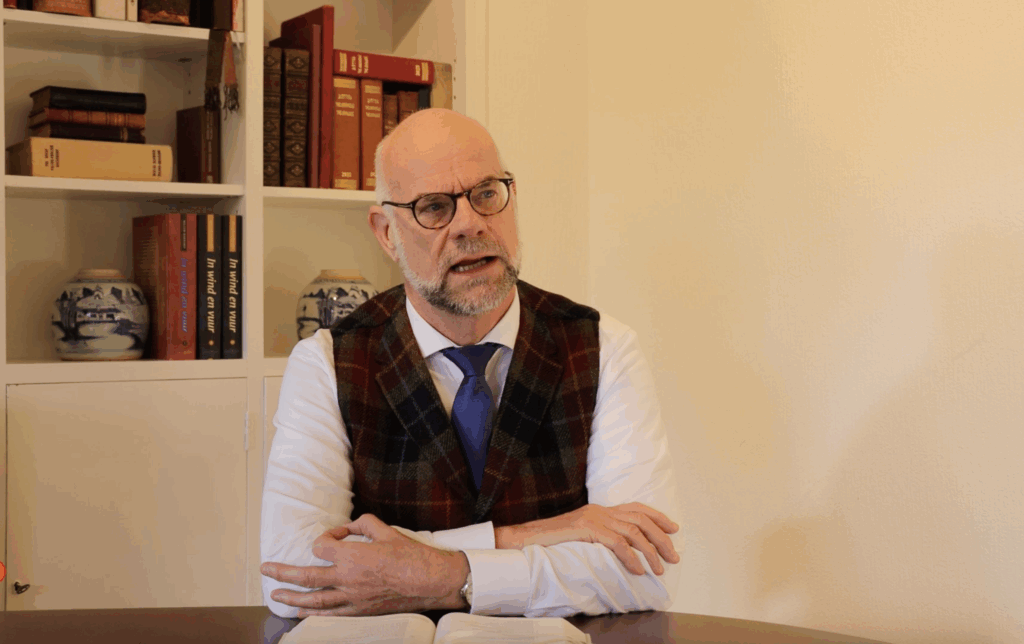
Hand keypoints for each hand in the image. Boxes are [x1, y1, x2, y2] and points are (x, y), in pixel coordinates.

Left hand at [260, 514, 468, 616]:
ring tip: (276, 595)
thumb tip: (349, 527)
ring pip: (314, 601)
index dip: (324, 537)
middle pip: (306, 577)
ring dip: (292, 598)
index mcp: (352, 555)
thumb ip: (362, 524)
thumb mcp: (386, 530)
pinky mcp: (360, 611)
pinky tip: (302, 612)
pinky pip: (330, 615)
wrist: (430, 582)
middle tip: (265, 570)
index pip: (321, 546)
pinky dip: (313, 614)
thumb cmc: (410, 555)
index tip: (336, 535)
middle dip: (282, 573)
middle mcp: (347, 579)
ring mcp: (352, 598)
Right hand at [495, 503, 679, 575]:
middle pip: (641, 519)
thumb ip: (600, 537)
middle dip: (661, 538)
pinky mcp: (586, 529)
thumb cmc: (551, 542)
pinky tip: (637, 570)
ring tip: (658, 569)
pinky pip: (617, 543)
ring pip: (633, 532)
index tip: (674, 529)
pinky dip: (631, 557)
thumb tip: (622, 552)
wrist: (525, 538)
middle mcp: (600, 510)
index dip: (658, 517)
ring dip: (650, 552)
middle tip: (674, 556)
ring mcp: (593, 518)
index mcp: (600, 510)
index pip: (636, 508)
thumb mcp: (581, 536)